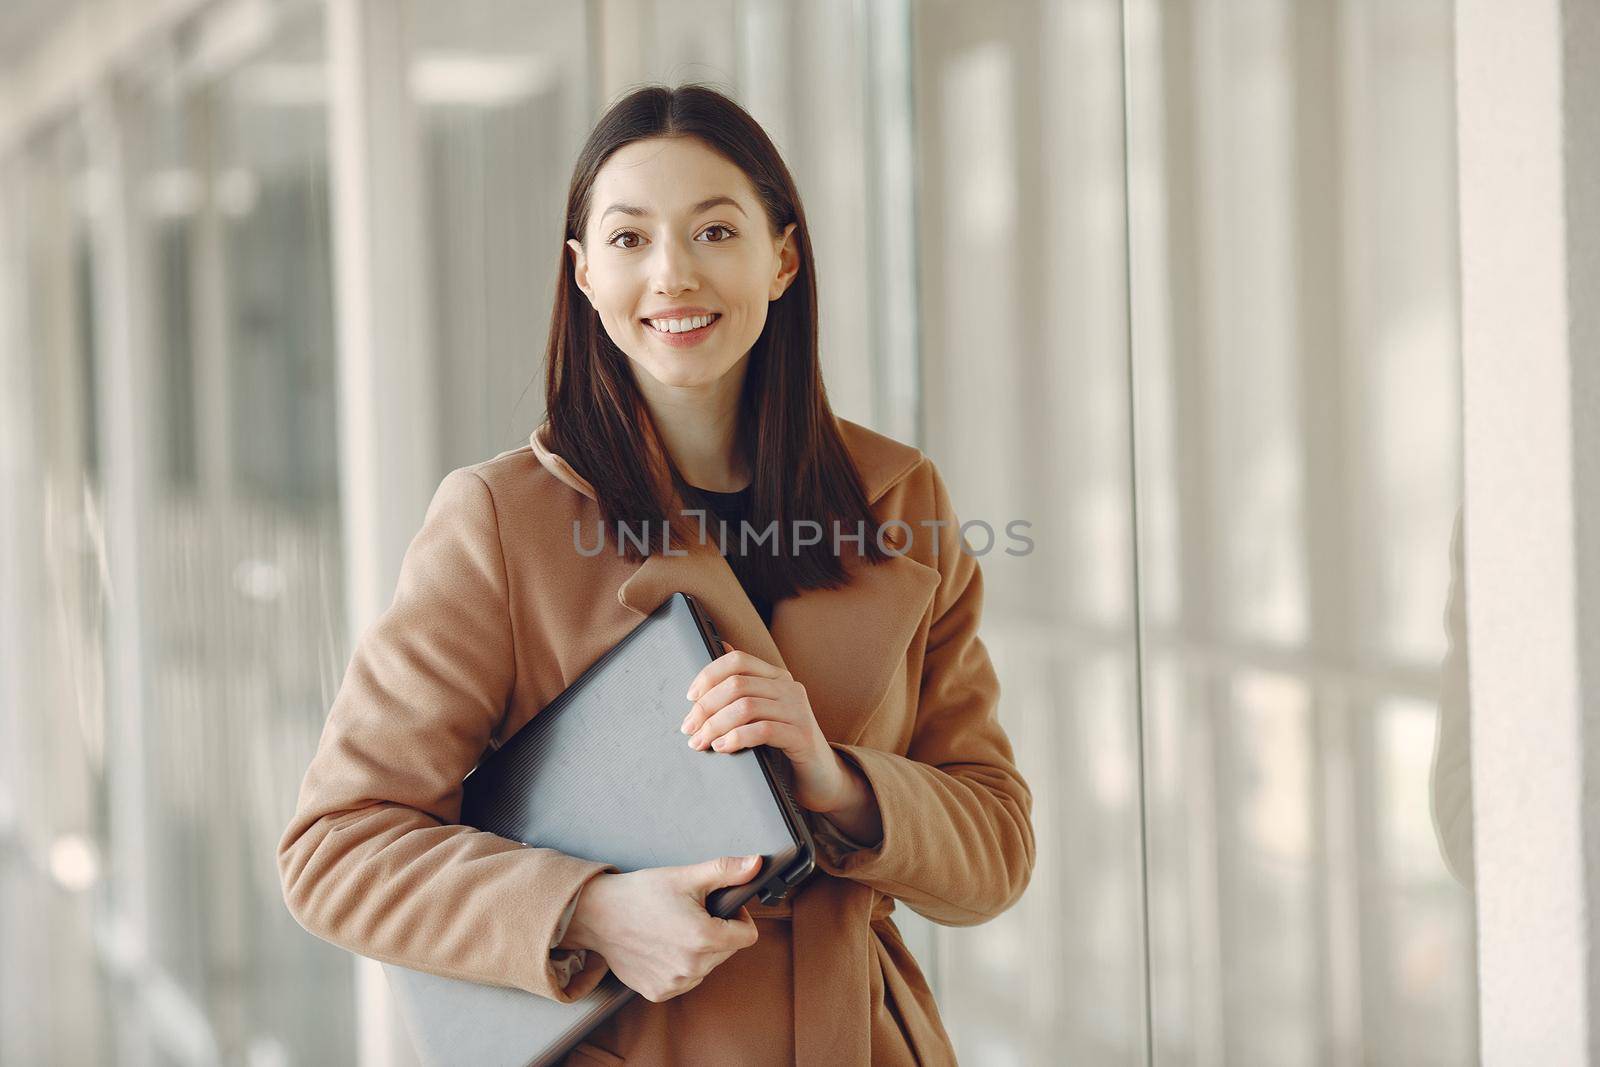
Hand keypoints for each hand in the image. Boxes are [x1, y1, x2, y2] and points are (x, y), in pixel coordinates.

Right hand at [560, 854, 761, 1002]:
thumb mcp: (686, 877)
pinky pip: (685, 979)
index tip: (719, 906)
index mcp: (703, 938)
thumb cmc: (640, 894)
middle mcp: (692, 967)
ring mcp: (675, 983)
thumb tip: (757, 864)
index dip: (739, 917)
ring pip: (707, 966)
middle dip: (718, 931)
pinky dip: (680, 964)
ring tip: (674, 928)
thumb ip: (726, 871)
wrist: (597, 915)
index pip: (748, 936)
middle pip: (728, 951)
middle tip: (691, 913)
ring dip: (700, 950)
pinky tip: (662, 945)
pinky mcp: (659, 992)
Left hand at [680, 642, 856, 815]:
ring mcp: (798, 711)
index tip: (690, 697)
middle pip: (737, 685)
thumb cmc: (785, 744)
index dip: (709, 675)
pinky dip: (736, 738)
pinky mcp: (802, 736)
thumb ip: (745, 683)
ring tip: (700, 741)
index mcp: (778, 677)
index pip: (738, 660)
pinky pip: (762, 730)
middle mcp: (790, 688)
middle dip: (705, 707)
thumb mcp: (763, 711)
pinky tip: (722, 747)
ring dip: (715, 726)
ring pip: (745, 707)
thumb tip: (721, 646)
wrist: (821, 776)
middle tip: (689, 728)